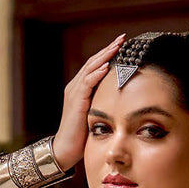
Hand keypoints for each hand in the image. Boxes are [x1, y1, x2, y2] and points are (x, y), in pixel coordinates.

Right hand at [52, 34, 125, 169]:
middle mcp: (75, 86)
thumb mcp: (94, 115)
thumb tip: (120, 101)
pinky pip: (87, 83)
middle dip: (108, 49)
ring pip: (90, 68)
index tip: (122, 46)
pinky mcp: (76, 101)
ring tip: (118, 46)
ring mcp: (74, 92)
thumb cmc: (81, 136)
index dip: (108, 55)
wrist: (65, 149)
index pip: (95, 66)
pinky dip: (97, 73)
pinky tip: (107, 66)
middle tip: (123, 38)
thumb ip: (103, 104)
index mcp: (80, 89)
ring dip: (105, 56)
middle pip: (93, 62)